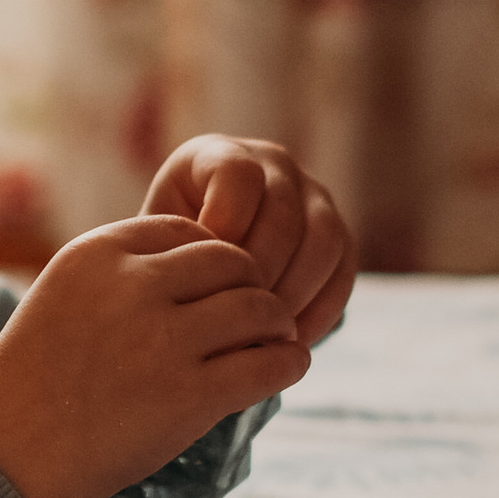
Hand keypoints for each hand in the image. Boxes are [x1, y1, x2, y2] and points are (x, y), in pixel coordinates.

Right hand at [0, 216, 311, 497]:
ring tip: (275, 341)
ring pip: (258, 308)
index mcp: (97, 253)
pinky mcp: (190, 396)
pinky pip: (268, 364)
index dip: (212, 258)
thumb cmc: (30, 385)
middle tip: (257, 316)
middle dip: (251, 285)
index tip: (216, 287)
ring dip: (277, 324)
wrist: (4, 458)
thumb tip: (200, 274)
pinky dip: (288, 363)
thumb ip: (119, 278)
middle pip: (231, 261)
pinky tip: (286, 367)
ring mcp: (163, 340)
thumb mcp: (60, 298)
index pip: (186, 230)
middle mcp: (133, 286)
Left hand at [141, 136, 353, 345]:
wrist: (192, 269)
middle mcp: (273, 165)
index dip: (225, 221)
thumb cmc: (163, 260)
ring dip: (294, 293)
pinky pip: (343, 270)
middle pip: (284, 214)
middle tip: (236, 318)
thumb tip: (205, 292)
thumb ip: (173, 256)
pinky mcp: (338, 235)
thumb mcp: (155, 247)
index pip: (237, 173)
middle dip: (260, 273)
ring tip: (264, 334)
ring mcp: (312, 196)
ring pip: (323, 241)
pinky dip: (320, 309)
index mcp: (218, 155)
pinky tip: (291, 342)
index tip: (204, 267)